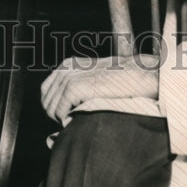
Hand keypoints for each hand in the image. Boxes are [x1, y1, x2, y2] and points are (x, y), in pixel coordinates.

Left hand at [40, 52, 158, 123]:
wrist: (140, 75)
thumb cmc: (121, 83)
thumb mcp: (94, 81)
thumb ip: (75, 91)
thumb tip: (57, 115)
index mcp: (68, 65)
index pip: (46, 91)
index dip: (53, 107)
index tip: (67, 116)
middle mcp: (66, 68)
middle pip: (46, 101)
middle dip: (56, 115)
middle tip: (73, 121)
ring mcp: (71, 77)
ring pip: (51, 107)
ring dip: (61, 119)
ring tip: (78, 121)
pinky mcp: (77, 87)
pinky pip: (60, 109)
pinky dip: (66, 119)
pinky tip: (79, 119)